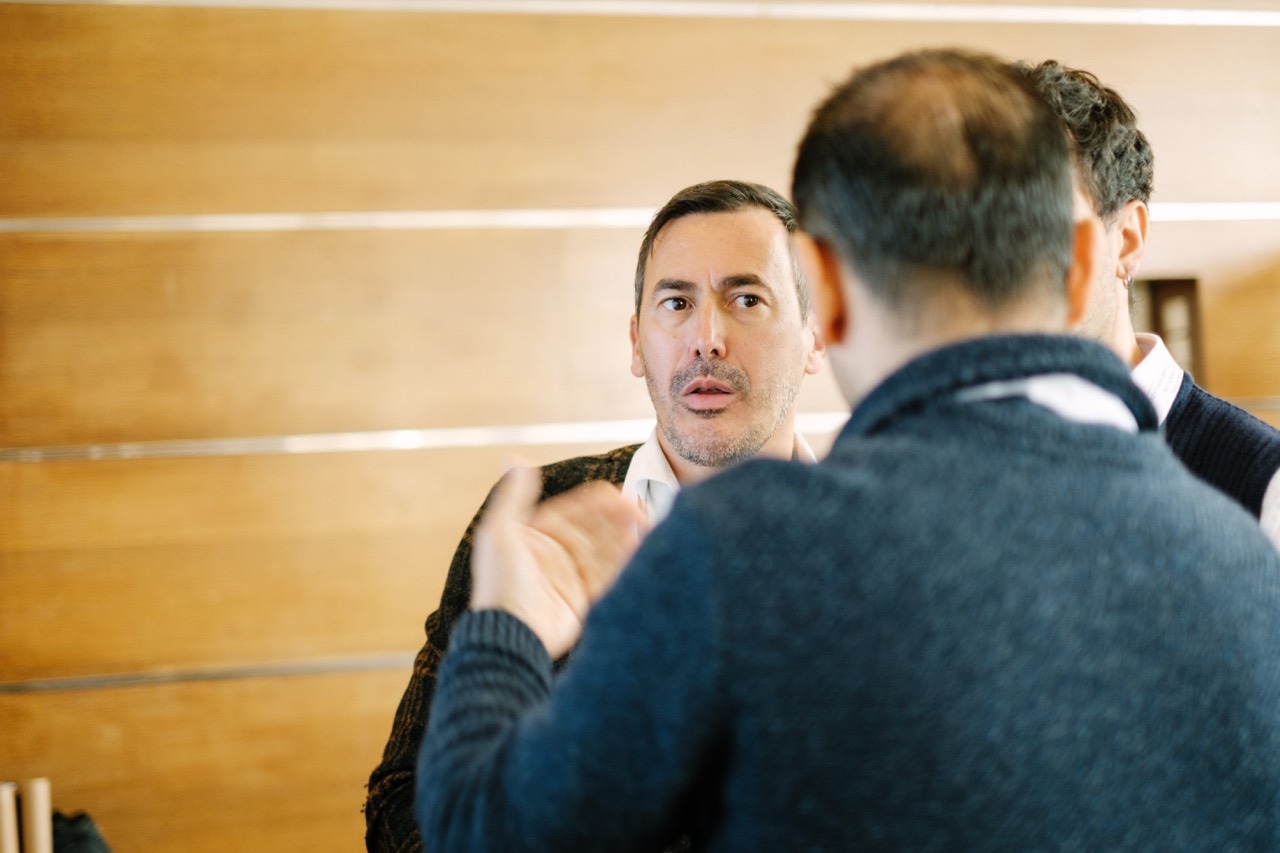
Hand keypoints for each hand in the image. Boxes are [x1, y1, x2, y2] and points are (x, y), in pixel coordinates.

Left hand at [471, 464, 646, 657]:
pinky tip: (638, 550)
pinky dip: (624, 562)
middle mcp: (555, 554)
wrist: (507, 634)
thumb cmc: (499, 582)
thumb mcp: (500, 531)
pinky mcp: (582, 600)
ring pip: (605, 550)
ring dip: (624, 536)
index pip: (573, 511)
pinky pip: (608, 576)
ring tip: (646, 525)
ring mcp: (570, 577)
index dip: (595, 502)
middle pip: (593, 529)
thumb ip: (514, 495)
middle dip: (616, 517)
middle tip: (639, 508)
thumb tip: (514, 458)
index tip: (617, 493)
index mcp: (537, 536)